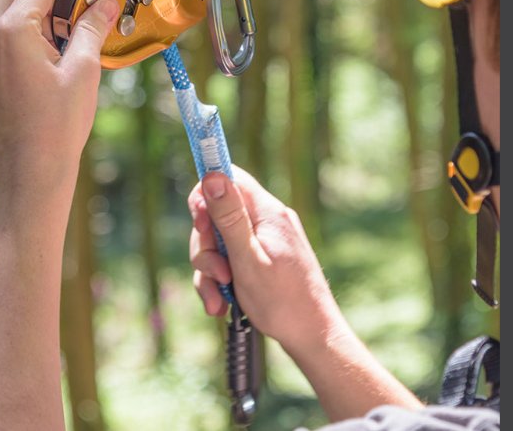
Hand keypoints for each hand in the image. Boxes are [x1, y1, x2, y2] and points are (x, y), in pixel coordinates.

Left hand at [0, 0, 119, 201]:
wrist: (29, 170)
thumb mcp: (83, 71)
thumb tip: (104, 1)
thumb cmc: (59, 124)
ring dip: (16, 8)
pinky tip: (32, 55)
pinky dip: (5, 31)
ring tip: (47, 32)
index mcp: (13, 31)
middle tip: (63, 4)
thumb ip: (91, 28)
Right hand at [187, 166, 343, 352]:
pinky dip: (221, 280)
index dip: (205, 194)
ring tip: (218, 301)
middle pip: (217, 215)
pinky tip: (223, 304)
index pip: (230, 177)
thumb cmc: (283, 302)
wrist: (312, 338)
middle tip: (216, 274)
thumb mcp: (247, 259)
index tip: (199, 223)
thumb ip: (229, 217)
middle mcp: (268, 220)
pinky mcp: (262, 259)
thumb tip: (213, 174)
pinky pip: (230, 259)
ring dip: (210, 271)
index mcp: (268, 213)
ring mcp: (265, 240)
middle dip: (205, 248)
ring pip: (219, 242)